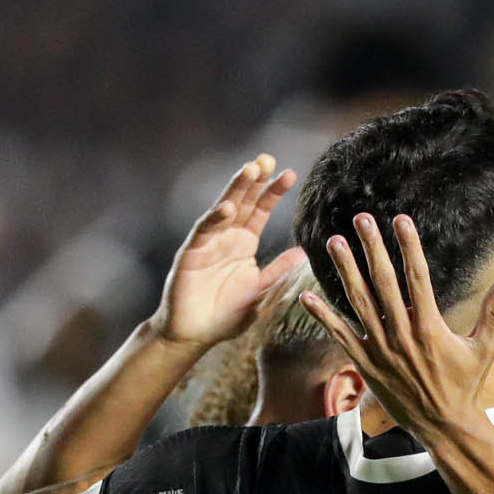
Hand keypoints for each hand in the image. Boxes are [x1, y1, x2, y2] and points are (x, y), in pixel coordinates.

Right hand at [154, 155, 301, 348]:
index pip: (260, 211)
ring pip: (224, 209)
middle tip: (267, 158)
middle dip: (254, 180)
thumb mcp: (259, 293)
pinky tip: (229, 207)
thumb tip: (302, 254)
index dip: (273, 193)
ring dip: (236, 189)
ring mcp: (208, 242)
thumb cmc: (225, 315)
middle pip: (243, 201)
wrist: (194, 335)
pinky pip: (204, 231)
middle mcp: (226, 237)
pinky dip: (215, 218)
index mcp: (243, 243)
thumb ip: (277, 273)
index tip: (290, 174)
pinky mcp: (191, 253)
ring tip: (251, 168)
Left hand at [304, 212, 493, 443]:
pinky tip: (305, 295)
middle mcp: (402, 334)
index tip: (401, 219)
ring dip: (345, 270)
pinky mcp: (365, 365)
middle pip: (383, 281)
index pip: (417, 275)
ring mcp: (380, 349)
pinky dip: (322, 316)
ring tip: (334, 242)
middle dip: (371, 247)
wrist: (444, 426)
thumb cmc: (467, 385)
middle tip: (361, 218)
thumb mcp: (486, 347)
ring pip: (358, 301)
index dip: (408, 245)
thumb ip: (493, 310)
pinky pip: (340, 336)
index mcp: (430, 326)